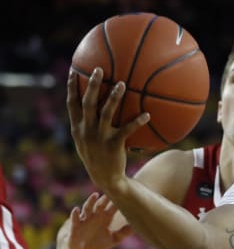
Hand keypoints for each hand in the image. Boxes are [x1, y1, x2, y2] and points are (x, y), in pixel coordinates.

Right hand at [67, 67, 149, 190]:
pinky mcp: (114, 145)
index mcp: (78, 128)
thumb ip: (87, 125)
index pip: (71, 104)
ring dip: (114, 97)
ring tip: (122, 84)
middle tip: (99, 69)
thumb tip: (95, 107)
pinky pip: (127, 130)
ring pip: (106, 112)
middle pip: (87, 103)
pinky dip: (137, 121)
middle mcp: (86, 130)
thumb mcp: (86, 141)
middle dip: (92, 85)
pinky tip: (147, 115)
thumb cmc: (98, 157)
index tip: (74, 71)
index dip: (72, 87)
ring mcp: (99, 137)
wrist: (106, 178)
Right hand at [67, 193, 131, 248]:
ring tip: (95, 195)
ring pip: (88, 207)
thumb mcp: (113, 239)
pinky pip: (75, 218)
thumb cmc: (100, 243)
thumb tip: (136, 227)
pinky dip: (75, 214)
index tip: (125, 195)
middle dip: (105, 198)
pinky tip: (76, 209)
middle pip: (101, 204)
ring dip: (91, 201)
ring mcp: (85, 219)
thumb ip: (123, 233)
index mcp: (106, 218)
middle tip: (112, 191)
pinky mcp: (75, 225)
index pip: (113, 207)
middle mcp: (96, 215)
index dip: (118, 202)